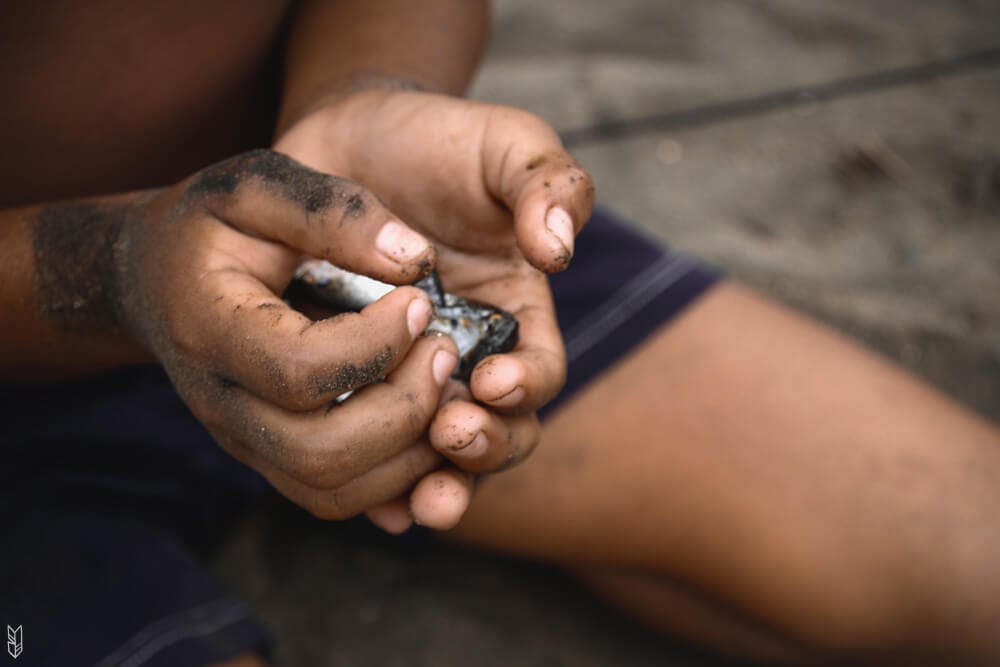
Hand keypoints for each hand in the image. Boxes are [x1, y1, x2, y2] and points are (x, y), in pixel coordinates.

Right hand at [113, 149, 460, 520]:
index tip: (417, 299)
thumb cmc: (212, 226)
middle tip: (443, 350)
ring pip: (335, 491)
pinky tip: (426, 419)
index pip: (301, 370)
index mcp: (210, 329)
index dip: (378, 343)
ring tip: (442, 385)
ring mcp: (245, 441)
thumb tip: (416, 260)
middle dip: (405, 407)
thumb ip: (333, 210)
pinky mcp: (271, 458)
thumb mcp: (258, 186)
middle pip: (323, 453)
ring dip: (411, 451)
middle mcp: (223, 404)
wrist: (156, 279)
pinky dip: (397, 475)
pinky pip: (338, 498)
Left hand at [276, 91, 595, 529]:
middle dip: (483, 449)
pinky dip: (377, 485)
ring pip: (435, 459)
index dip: (525, 388)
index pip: (537, 374)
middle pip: (497, 433)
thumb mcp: (503, 143)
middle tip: (451, 434)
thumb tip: (558, 251)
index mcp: (514, 313)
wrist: (351, 139)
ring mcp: (409, 377)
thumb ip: (548, 184)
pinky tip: (372, 504)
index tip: (492, 380)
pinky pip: (370, 451)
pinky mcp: (354, 386)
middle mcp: (469, 357)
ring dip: (435, 485)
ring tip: (418, 497)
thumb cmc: (438, 141)